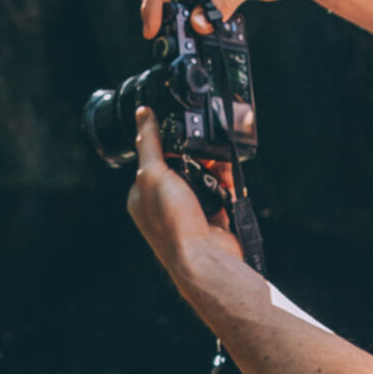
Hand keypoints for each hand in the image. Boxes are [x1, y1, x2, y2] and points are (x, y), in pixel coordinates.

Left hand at [126, 107, 242, 273]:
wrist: (206, 259)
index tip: (179, 130)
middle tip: (204, 142)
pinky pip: (222, 192)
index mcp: (142, 197)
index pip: (151, 161)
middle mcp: (164, 206)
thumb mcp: (153, 174)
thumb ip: (149, 143)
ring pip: (203, 179)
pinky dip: (227, 181)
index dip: (166, 145)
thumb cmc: (173, 224)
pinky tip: (230, 170)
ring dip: (213, 166)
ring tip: (219, 155)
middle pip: (180, 168)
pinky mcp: (213, 218)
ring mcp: (190, 213)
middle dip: (194, 155)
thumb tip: (143, 114)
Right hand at [141, 0, 361, 37]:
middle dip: (158, 9)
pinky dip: (191, 15)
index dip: (154, 2)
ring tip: (175, 37)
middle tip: (158, 38)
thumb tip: (198, 25)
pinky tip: (195, 30)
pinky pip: (193, 0)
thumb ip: (223, 1)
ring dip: (174, 13)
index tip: (152, 28)